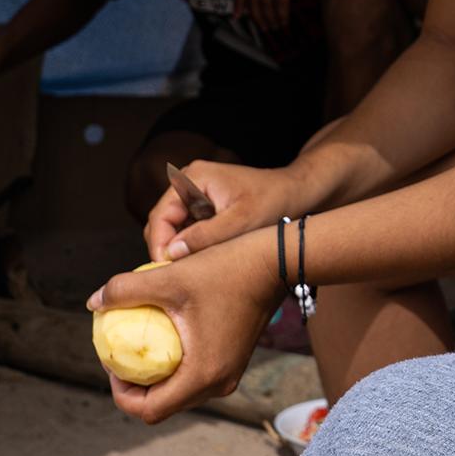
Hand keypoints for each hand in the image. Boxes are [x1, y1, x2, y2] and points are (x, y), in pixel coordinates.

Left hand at [90, 227, 282, 423]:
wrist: (277, 261)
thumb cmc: (226, 269)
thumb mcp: (170, 277)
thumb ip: (126, 290)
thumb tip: (93, 303)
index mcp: (202, 375)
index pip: (149, 410)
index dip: (120, 394)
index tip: (111, 362)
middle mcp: (218, 384)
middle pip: (163, 406)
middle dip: (134, 387)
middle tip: (120, 354)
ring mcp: (228, 375)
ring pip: (180, 393)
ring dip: (154, 378)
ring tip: (138, 345)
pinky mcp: (233, 362)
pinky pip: (195, 378)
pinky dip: (173, 367)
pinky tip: (165, 336)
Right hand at [146, 160, 308, 262]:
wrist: (295, 192)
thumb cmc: (272, 202)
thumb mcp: (240, 222)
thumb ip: (205, 236)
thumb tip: (171, 253)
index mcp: (194, 178)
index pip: (161, 215)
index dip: (159, 244)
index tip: (163, 271)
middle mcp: (189, 182)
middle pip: (162, 221)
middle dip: (166, 249)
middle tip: (173, 277)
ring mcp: (196, 193)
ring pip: (173, 228)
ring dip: (178, 249)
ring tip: (187, 273)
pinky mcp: (204, 206)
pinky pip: (187, 228)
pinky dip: (190, 246)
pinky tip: (200, 263)